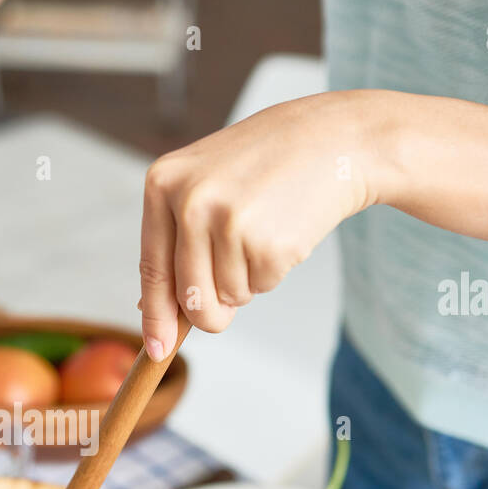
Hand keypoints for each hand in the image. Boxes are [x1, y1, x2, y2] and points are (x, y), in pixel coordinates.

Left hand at [138, 91, 389, 358]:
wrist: (335, 139)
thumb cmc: (266, 163)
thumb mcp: (206, 182)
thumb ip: (176, 239)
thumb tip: (154, 308)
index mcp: (163, 183)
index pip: (152, 267)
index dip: (155, 316)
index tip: (156, 350)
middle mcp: (189, 202)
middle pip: (189, 298)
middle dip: (212, 311)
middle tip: (234, 287)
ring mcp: (228, 223)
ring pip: (228, 297)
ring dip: (249, 280)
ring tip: (264, 230)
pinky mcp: (267, 243)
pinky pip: (262, 288)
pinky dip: (275, 271)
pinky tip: (285, 229)